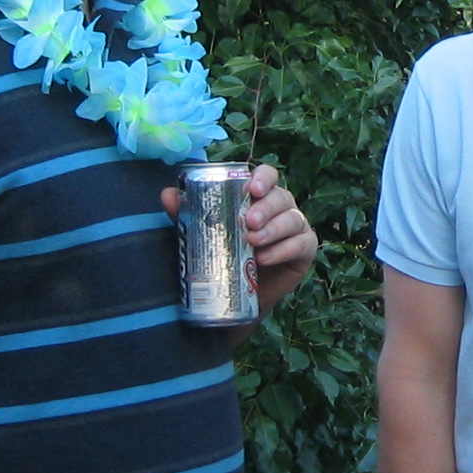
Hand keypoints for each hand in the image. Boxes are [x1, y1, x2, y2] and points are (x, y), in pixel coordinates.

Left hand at [160, 163, 317, 316]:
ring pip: (293, 218)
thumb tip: (167, 193)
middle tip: (247, 222)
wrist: (234, 296)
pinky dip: (283, 249)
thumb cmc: (221, 256)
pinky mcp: (304, 250)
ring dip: (274, 229)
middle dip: (265, 208)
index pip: (267, 176)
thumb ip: (186, 214)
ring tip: (252, 242)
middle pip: (281, 196)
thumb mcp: (201, 234)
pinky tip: (265, 258)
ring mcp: (296, 227)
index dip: (263, 178)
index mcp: (258, 196)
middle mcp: (280, 207)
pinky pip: (302, 243)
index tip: (251, 188)